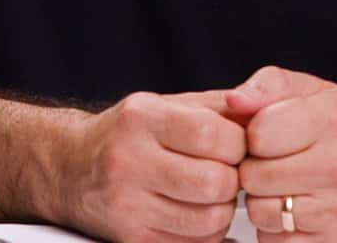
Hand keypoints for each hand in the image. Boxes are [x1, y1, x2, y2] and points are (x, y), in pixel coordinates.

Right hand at [58, 89, 246, 242]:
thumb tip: (266, 111)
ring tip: (208, 194)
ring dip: (221, 209)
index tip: (232, 145)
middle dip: (231, 180)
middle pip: (215, 183)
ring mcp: (127, 204)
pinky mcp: (132, 238)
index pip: (213, 134)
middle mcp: (128, 159)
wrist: (70, 167)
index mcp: (140, 118)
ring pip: (210, 220)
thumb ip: (217, 106)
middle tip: (223, 173)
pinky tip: (191, 212)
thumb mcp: (165, 106)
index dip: (237, 143)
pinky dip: (205, 232)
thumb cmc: (127, 134)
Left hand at [224, 66, 336, 242]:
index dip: (251, 136)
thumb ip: (266, 86)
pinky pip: (275, 241)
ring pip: (261, 212)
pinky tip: (296, 210)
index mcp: (334, 121)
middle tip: (276, 163)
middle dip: (255, 169)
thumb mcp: (311, 90)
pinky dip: (277, 230)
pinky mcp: (336, 242)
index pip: (258, 135)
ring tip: (286, 187)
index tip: (266, 136)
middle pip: (253, 176)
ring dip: (263, 201)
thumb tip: (235, 100)